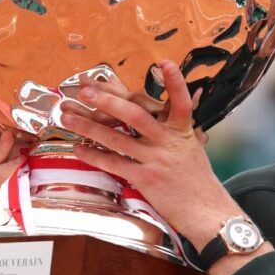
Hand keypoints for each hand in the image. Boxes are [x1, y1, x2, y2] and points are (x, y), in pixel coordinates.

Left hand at [61, 60, 238, 249]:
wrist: (206, 211)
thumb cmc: (197, 180)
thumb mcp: (192, 148)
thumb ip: (177, 130)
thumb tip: (165, 114)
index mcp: (182, 131)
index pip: (181, 102)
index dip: (175, 82)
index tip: (163, 63)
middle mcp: (168, 142)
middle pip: (135, 115)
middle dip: (107, 101)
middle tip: (85, 91)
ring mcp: (156, 160)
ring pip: (117, 139)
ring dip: (89, 127)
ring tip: (69, 116)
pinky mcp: (145, 178)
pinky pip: (114, 164)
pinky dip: (94, 155)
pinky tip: (78, 147)